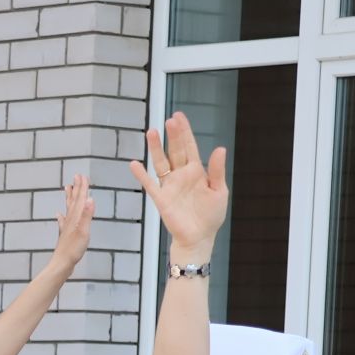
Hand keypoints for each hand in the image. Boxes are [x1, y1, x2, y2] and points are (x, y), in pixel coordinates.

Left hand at [49, 174, 94, 271]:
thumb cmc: (73, 250)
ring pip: (68, 208)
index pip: (80, 199)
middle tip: (76, 176)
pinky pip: (63, 222)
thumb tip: (90, 199)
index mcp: (76, 218)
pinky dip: (61, 216)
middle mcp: (70, 220)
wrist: (62, 263)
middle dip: (76, 188)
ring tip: (67, 188)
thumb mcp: (84, 232)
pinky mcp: (65, 235)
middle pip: (74, 201)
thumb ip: (87, 215)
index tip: (83, 176)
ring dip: (69, 198)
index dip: (82, 187)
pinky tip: (58, 214)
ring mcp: (67, 227)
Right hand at [128, 112, 228, 258]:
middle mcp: (181, 175)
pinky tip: (134, 164)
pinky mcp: (161, 199)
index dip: (185, 131)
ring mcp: (170, 186)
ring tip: (152, 132)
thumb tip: (220, 148)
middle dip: (173, 135)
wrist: (199, 238)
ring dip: (156, 148)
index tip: (178, 116)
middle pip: (175, 150)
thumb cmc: (211, 216)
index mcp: (197, 171)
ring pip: (161, 163)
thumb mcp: (219, 191)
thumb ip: (217, 171)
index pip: (190, 146)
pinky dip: (141, 175)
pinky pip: (149, 184)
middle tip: (170, 120)